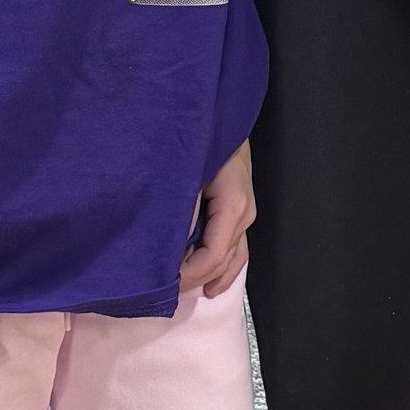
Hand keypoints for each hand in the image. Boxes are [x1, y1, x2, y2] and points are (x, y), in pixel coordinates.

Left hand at [177, 138, 256, 298]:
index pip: (213, 255)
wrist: (222, 115)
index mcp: (233, 205)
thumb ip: (182, 205)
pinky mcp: (241, 211)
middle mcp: (244, 214)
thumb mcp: (189, 169)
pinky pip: (236, 249)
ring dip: (209, 277)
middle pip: (221, 261)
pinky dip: (224, 269)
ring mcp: (246, 214)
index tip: (163, 284)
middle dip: (194, 278)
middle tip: (163, 292)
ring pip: (232, 258)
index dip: (189, 274)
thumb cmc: (207, 138)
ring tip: (186, 294)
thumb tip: (168, 243)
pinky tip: (211, 285)